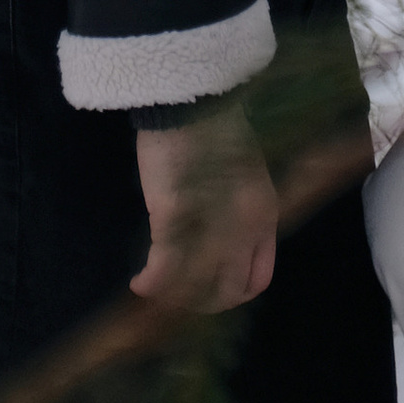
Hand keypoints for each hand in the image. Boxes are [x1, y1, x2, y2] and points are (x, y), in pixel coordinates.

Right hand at [132, 107, 278, 313]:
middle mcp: (243, 231)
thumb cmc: (214, 127)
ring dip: (175, 297)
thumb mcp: (244, 173)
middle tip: (180, 294)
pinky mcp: (175, 221)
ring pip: (195, 288)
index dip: (233, 292)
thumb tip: (223, 240)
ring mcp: (210, 229)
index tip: (211, 287)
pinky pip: (165, 269)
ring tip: (157, 290)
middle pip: (229, 292)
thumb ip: (239, 211)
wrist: (191, 100)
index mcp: (264, 216)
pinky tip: (139, 284)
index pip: (258, 279)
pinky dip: (151, 284)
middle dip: (203, 302)